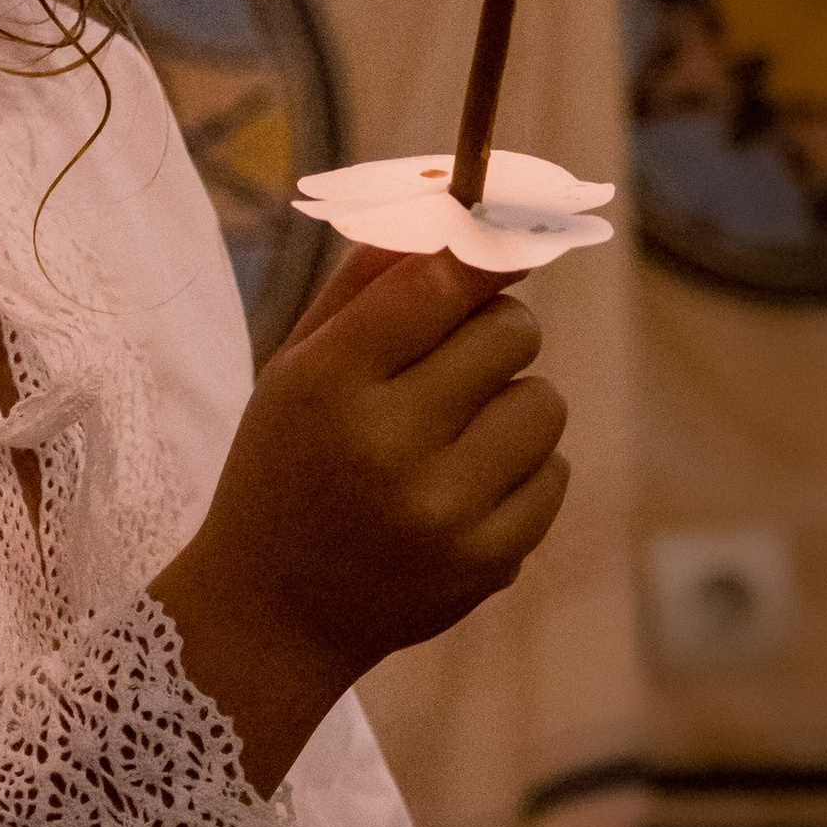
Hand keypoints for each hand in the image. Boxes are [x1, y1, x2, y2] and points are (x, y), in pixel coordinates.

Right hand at [152, 240, 569, 790]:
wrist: (271, 616)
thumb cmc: (285, 469)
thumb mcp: (295, 369)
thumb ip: (368, 286)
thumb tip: (460, 211)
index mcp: (328, 383)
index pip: (442, 281)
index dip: (481, 256)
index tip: (495, 249)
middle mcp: (387, 444)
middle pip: (511, 331)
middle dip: (491, 334)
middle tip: (450, 366)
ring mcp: (444, 511)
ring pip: (544, 403)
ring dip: (510, 407)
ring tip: (454, 439)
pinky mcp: (488, 562)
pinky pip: (555, 474)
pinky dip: (520, 474)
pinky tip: (462, 494)